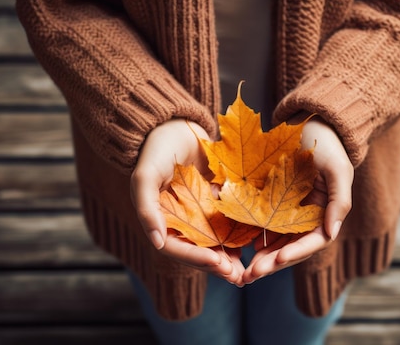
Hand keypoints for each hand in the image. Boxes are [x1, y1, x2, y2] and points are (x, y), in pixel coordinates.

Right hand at [130, 119, 243, 284]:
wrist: (174, 124)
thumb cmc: (155, 148)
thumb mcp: (145, 175)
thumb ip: (146, 207)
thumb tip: (157, 242)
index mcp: (160, 219)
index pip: (177, 248)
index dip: (197, 259)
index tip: (218, 264)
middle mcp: (179, 220)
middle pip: (198, 249)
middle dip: (217, 265)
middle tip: (238, 277)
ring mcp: (198, 211)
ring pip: (214, 240)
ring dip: (229, 256)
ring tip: (247, 269)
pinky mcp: (214, 200)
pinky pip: (227, 220)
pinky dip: (238, 233)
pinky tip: (254, 242)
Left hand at [242, 116, 353, 283]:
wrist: (310, 123)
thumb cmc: (328, 145)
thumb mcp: (338, 170)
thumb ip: (340, 201)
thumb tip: (332, 233)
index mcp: (326, 214)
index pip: (312, 241)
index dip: (296, 253)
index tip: (277, 261)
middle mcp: (308, 217)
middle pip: (292, 247)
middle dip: (273, 263)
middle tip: (252, 275)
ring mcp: (290, 212)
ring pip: (277, 242)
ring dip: (263, 258)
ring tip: (245, 270)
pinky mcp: (274, 203)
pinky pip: (265, 225)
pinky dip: (255, 238)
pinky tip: (243, 246)